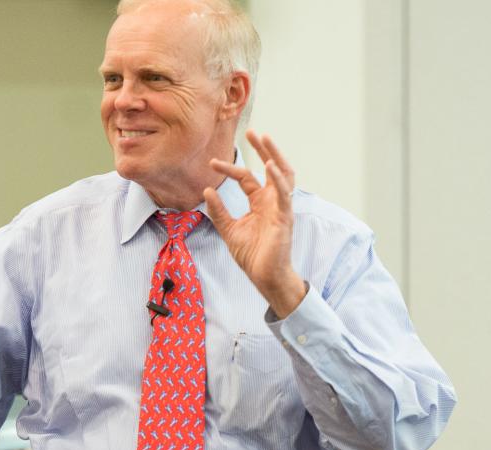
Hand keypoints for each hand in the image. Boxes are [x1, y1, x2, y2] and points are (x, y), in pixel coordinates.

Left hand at [203, 130, 305, 317]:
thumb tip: (206, 191)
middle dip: (264, 149)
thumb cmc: (252, 255)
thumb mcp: (228, 229)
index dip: (229, 169)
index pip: (246, 178)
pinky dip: (278, 179)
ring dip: (275, 156)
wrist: (263, 276)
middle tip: (252, 131)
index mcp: (259, 202)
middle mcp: (272, 201)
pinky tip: (270, 166)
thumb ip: (218, 211)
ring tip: (265, 139)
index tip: (211, 163)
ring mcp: (280, 208)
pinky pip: (284, 194)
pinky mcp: (285, 217)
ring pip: (283, 175)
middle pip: (271, 168)